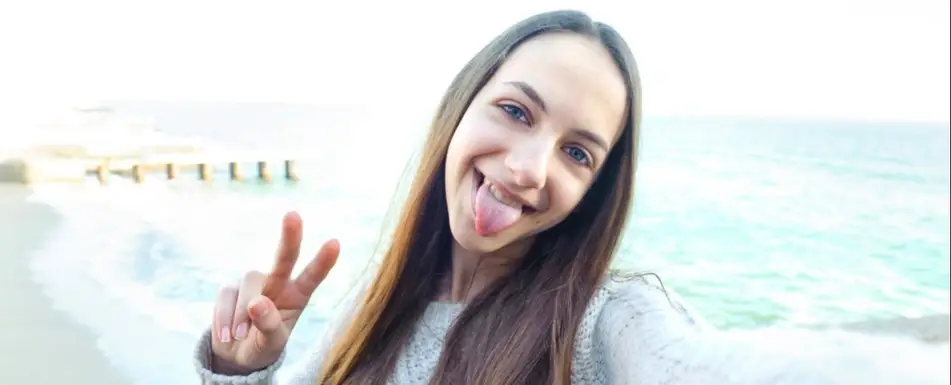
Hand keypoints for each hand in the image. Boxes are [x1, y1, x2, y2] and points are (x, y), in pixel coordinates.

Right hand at [209, 211, 338, 373]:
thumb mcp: (272, 344)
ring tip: (240, 336)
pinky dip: (225, 319)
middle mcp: (277, 282)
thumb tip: (256, 303)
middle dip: (289, 237)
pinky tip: (227, 336)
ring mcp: (253, 282)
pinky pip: (226, 296)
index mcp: (297, 296)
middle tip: (293, 215)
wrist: (235, 354)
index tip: (335, 243)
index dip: (323, 261)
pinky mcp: (230, 287)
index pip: (312, 277)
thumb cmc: (262, 345)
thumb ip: (269, 325)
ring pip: (250, 282)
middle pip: (284, 257)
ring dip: (243, 313)